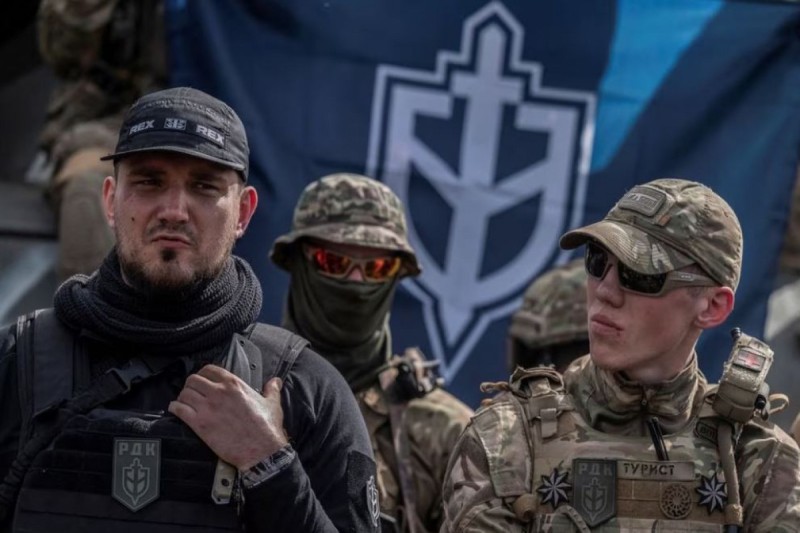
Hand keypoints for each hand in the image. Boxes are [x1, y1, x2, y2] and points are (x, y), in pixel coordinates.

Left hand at [168, 364, 287, 469]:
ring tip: (184, 402)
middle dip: (190, 386)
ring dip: (182, 397)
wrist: (261, 451)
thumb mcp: (272, 404)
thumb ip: (271, 390)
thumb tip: (275, 382)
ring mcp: (208, 408)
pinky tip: (176, 410)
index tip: (203, 380)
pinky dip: (175, 408)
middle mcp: (219, 392)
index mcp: (234, 385)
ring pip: (184, 393)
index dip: (203, 374)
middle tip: (192, 393)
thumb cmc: (267, 428)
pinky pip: (179, 409)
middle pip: (193, 380)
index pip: (210, 369)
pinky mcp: (200, 424)